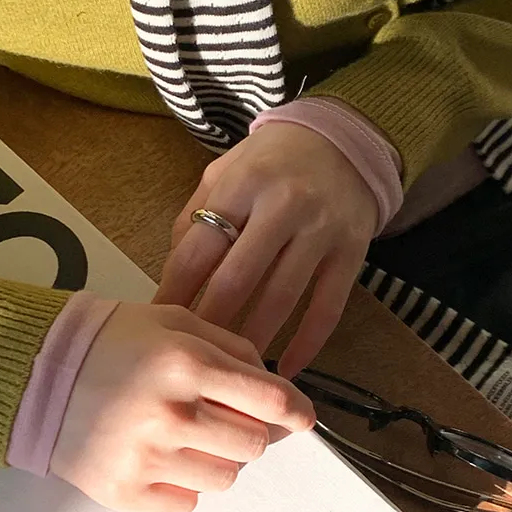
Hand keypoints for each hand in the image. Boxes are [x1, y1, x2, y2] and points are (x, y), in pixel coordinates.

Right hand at [49, 303, 315, 511]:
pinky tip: (157, 455)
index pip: (270, 399)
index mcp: (186, 363)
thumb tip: (277, 388)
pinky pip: (186, 504)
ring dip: (216, 459)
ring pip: (225, 478)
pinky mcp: (123, 491)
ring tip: (184, 435)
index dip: (295, 410)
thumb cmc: (110, 341)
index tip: (301, 417)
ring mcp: (146, 457)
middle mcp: (170, 413)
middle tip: (221, 417)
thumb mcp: (174, 321)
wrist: (35, 372)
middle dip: (247, 430)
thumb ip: (231, 347)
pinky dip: (181, 485)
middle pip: (254, 445)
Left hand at [154, 123, 377, 377]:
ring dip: (255, 340)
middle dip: (210, 325)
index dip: (174, 293)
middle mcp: (282, 205)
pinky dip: (307, 344)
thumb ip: (195, 216)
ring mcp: (320, 230)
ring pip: (281, 299)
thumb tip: (171, 275)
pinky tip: (287, 368)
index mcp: (242, 184)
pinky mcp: (352, 252)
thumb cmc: (273, 161)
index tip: (159, 327)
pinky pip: (328, 308)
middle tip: (193, 360)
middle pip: (236, 280)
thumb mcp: (226, 170)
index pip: (198, 251)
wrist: (345, 142)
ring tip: (234, 369)